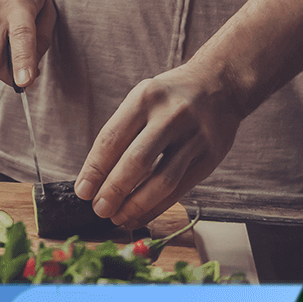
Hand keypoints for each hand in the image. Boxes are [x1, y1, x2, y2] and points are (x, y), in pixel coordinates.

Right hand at [0, 0, 56, 88]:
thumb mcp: (47, 4)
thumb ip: (43, 37)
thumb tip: (31, 67)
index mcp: (18, 6)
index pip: (20, 38)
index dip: (22, 62)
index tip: (24, 83)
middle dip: (9, 76)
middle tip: (24, 74)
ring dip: (2, 55)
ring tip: (9, 29)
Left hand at [74, 62, 244, 226]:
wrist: (220, 84)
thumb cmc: (170, 97)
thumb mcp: (142, 99)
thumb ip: (123, 131)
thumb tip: (96, 176)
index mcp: (145, 98)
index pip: (112, 138)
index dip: (94, 169)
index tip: (83, 191)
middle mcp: (170, 116)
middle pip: (136, 161)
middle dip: (113, 191)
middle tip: (99, 209)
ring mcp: (194, 137)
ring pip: (162, 181)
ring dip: (136, 205)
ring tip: (119, 217)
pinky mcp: (211, 156)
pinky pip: (180, 189)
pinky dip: (158, 206)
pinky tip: (142, 214)